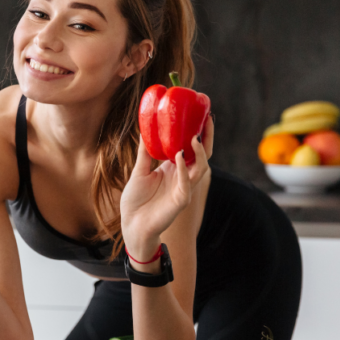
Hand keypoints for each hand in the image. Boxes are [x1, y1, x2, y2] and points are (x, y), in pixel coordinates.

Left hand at [120, 129, 210, 257]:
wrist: (132, 224)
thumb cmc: (136, 201)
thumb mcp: (139, 171)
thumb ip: (144, 153)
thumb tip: (144, 131)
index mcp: (173, 168)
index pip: (191, 148)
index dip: (198, 133)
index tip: (199, 115)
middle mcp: (182, 176)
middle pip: (202, 155)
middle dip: (207, 138)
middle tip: (207, 119)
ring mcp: (183, 188)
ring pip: (200, 168)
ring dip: (198, 152)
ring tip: (194, 137)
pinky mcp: (181, 200)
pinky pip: (186, 183)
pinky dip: (184, 170)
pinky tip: (178, 156)